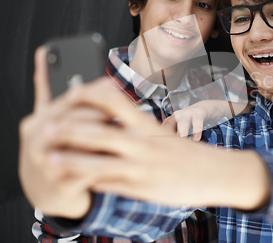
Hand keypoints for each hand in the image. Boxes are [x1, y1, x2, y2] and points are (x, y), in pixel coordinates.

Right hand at [18, 47, 108, 218]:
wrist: (47, 189)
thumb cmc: (58, 147)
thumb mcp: (55, 118)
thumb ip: (60, 92)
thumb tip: (60, 59)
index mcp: (38, 119)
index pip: (65, 100)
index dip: (91, 90)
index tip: (112, 82)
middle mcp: (36, 139)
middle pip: (70, 120)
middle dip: (98, 113)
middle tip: (121, 108)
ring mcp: (44, 163)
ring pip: (75, 145)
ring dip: (99, 137)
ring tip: (121, 130)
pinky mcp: (58, 185)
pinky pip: (82, 173)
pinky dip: (100, 164)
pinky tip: (117, 158)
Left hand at [43, 82, 270, 209]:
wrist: (217, 172)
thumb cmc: (189, 152)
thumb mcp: (165, 133)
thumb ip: (140, 126)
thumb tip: (114, 117)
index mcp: (150, 125)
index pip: (116, 101)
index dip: (91, 94)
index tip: (72, 92)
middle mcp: (144, 143)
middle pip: (100, 131)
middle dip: (70, 129)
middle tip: (47, 126)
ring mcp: (143, 167)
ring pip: (99, 162)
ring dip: (71, 160)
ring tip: (50, 158)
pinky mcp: (143, 189)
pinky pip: (109, 185)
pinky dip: (87, 183)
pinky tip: (71, 182)